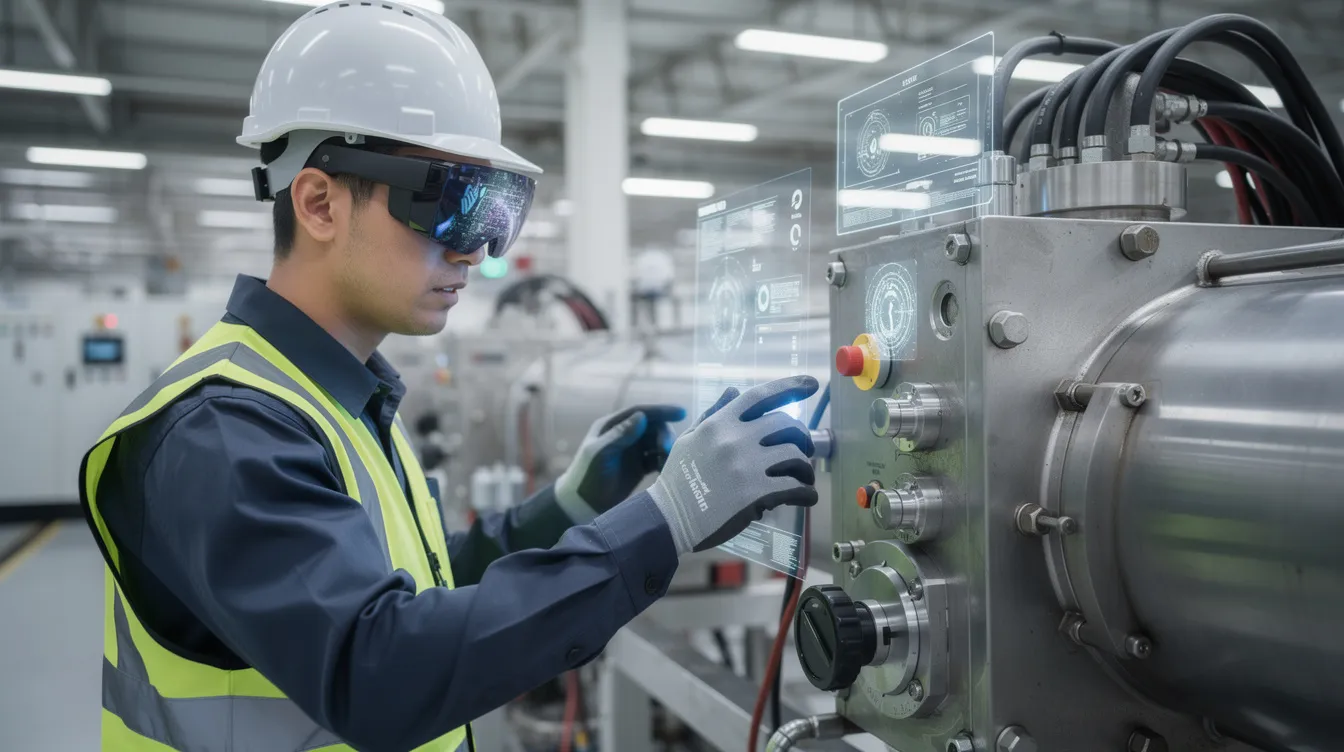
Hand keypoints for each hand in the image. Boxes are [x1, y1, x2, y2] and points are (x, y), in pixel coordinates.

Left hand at [554, 404, 686, 522]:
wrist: (581, 506)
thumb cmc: (586, 478)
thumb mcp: (601, 454)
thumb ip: (621, 435)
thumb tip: (642, 416)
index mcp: (611, 426)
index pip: (640, 412)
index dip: (661, 411)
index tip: (681, 412)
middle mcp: (624, 435)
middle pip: (652, 427)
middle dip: (664, 435)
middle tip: (667, 450)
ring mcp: (631, 451)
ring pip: (656, 443)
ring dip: (665, 450)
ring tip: (667, 463)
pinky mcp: (638, 467)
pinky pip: (656, 459)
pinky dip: (664, 462)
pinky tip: (666, 470)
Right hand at [647, 376, 818, 553]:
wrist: (669, 517)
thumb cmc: (678, 478)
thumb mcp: (691, 439)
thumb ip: (714, 413)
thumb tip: (734, 390)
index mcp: (720, 423)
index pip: (760, 395)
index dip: (790, 386)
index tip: (811, 383)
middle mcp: (735, 439)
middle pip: (787, 425)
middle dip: (802, 437)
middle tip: (804, 450)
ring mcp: (746, 466)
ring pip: (795, 456)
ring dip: (805, 468)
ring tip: (803, 478)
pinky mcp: (755, 494)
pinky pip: (795, 487)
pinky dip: (806, 493)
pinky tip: (805, 497)